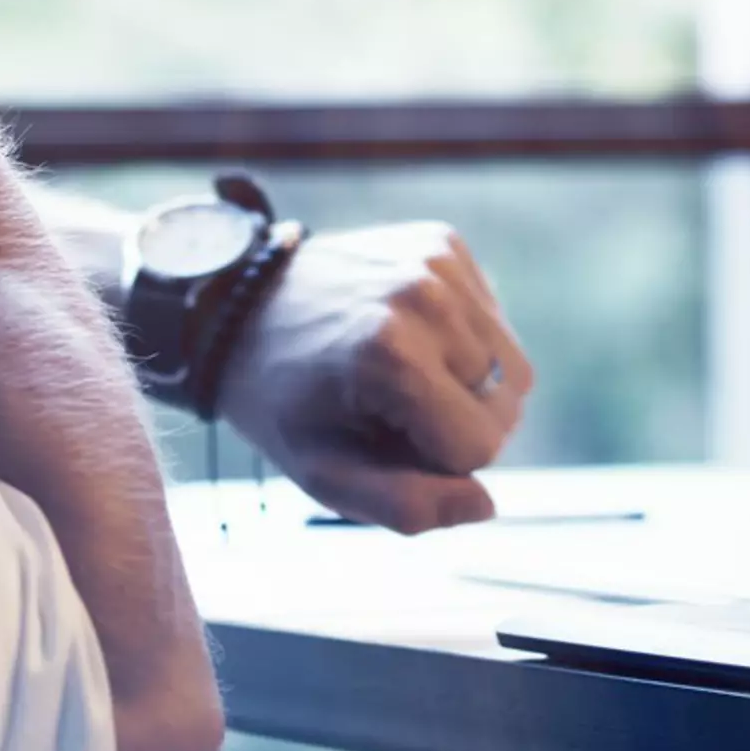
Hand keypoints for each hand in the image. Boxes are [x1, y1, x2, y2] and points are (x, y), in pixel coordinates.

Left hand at [216, 223, 534, 532]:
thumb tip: (484, 505)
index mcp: (393, 360)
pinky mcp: (444, 243)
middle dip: (456, 424)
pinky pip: (495, 321)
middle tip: (389, 407)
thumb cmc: (283, 400)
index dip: (435, 461)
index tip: (381, 437)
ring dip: (466, 385)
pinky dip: (463, 340)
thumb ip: (406, 507)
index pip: (481, 449)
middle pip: (506, 407)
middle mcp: (425, 299)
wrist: (238, 309)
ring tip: (401, 374)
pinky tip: (410, 336)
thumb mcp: (323, 473)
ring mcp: (437, 263)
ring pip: (511, 367)